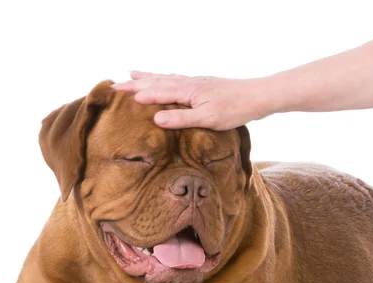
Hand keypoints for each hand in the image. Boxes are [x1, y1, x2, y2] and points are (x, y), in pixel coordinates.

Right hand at [111, 71, 270, 130]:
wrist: (258, 97)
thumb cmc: (234, 110)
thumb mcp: (207, 119)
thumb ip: (181, 119)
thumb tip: (155, 119)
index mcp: (187, 91)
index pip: (155, 91)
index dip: (136, 93)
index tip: (116, 94)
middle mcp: (189, 83)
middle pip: (157, 81)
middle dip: (135, 83)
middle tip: (115, 85)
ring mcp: (196, 82)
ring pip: (166, 77)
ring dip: (148, 77)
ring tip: (132, 73)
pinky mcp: (203, 85)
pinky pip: (177, 79)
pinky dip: (165, 77)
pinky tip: (165, 77)